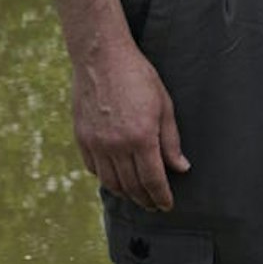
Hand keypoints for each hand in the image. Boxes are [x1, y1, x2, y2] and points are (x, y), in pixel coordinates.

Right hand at [73, 32, 188, 211]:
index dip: (161, 197)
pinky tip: (115, 178)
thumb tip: (180, 167)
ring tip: (136, 196)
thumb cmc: (138, 76)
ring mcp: (96, 143)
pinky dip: (106, 179)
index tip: (167, 205)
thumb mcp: (164, 105)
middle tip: (154, 204)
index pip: (153, 180)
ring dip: (126, 193)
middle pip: (132, 186)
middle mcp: (117, 145)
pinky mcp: (82, 138)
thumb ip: (171, 141)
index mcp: (141, 138)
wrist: (101, 57)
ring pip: (111, 183)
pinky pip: (94, 169)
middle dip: (145, 199)